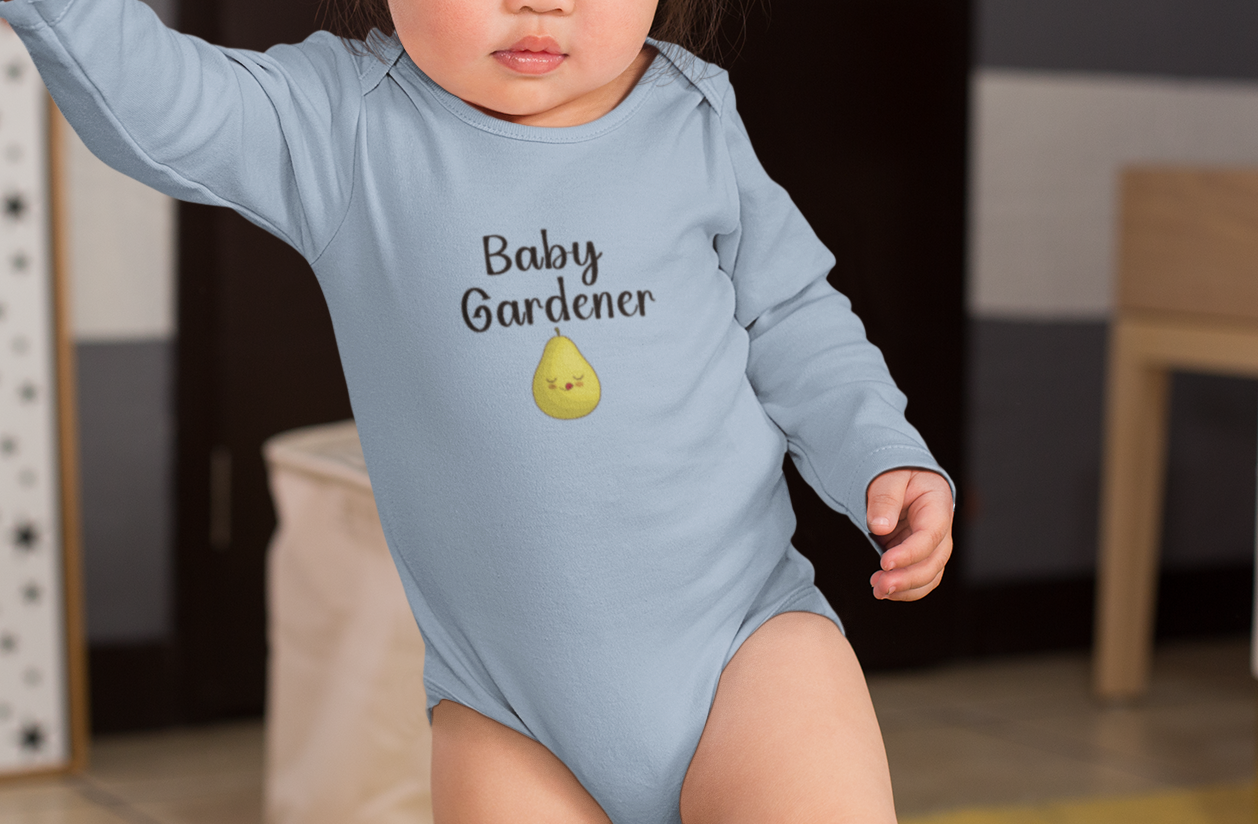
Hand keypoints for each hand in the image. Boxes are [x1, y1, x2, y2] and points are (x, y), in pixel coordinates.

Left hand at [865, 468, 952, 600]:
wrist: (898, 479)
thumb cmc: (896, 474)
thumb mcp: (888, 476)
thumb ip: (884, 498)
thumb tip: (880, 526)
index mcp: (938, 504)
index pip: (930, 535)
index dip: (910, 553)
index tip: (885, 563)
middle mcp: (940, 529)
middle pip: (934, 562)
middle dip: (909, 579)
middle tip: (880, 585)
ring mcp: (931, 545)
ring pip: (929, 576)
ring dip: (906, 589)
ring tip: (878, 590)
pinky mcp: (917, 555)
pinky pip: (918, 578)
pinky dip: (903, 588)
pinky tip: (882, 588)